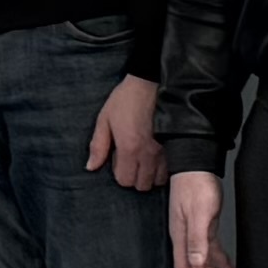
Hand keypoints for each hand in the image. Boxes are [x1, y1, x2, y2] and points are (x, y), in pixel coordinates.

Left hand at [89, 72, 168, 194]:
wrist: (151, 82)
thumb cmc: (126, 99)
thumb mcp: (105, 119)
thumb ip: (98, 145)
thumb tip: (91, 167)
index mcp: (129, 148)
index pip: (125, 181)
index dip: (120, 173)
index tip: (119, 159)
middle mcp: (149, 154)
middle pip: (143, 185)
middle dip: (136, 177)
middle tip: (132, 160)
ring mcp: (165, 151)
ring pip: (159, 180)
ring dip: (151, 174)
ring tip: (145, 159)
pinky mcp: (176, 145)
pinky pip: (172, 169)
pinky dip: (164, 168)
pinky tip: (157, 155)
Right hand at [166, 169, 232, 267]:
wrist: (196, 163)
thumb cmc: (195, 184)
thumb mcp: (198, 212)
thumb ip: (197, 239)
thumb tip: (196, 264)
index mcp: (181, 237)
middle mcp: (186, 240)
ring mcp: (195, 234)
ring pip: (206, 265)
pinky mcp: (205, 228)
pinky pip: (214, 253)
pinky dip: (222, 266)